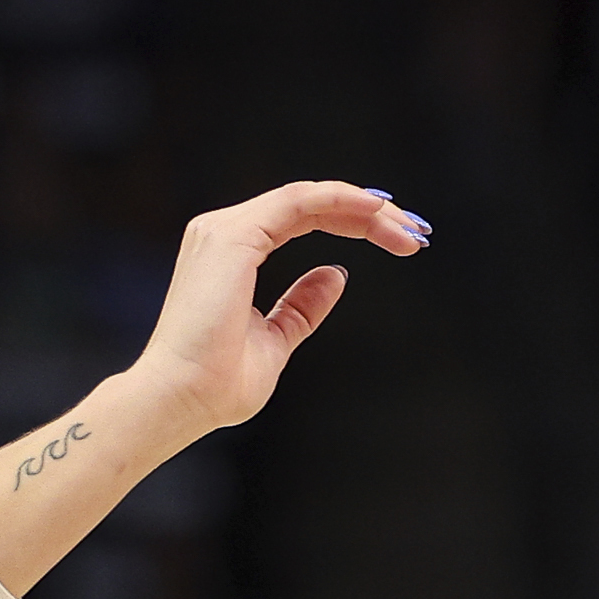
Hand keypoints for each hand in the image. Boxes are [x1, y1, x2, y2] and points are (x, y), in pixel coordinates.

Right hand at [130, 180, 427, 438]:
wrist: (181, 400)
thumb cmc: (216, 385)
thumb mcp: (276, 341)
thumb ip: (302, 307)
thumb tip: (336, 275)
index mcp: (232, 252)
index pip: (302, 220)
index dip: (353, 224)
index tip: (401, 242)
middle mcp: (225, 231)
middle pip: (310, 205)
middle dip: (369, 215)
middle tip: (418, 233)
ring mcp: (226, 230)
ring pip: (309, 198)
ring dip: (364, 208)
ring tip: (409, 229)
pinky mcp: (233, 236)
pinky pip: (298, 203)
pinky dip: (340, 201)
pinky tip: (377, 211)